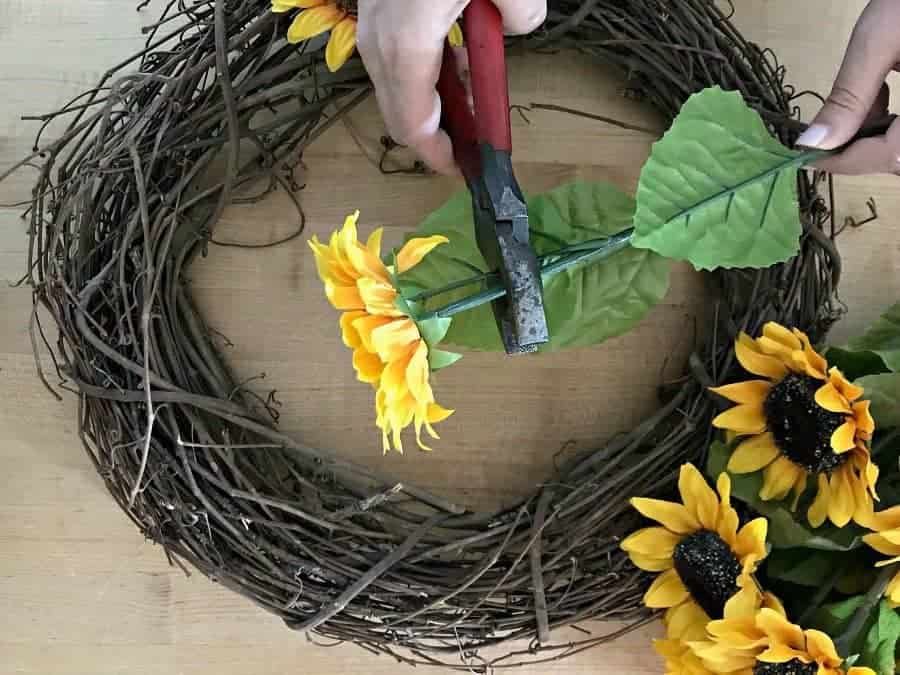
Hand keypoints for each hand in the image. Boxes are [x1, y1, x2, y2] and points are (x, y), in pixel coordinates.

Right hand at [356, 0, 546, 175]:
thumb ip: (520, 11)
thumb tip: (521, 24)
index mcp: (406, 46)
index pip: (414, 129)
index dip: (442, 158)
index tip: (470, 169)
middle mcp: (377, 43)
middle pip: (402, 116)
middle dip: (442, 134)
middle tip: (480, 130)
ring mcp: (369, 25)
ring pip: (396, 88)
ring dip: (436, 100)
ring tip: (476, 86)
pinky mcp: (372, 9)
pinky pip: (393, 58)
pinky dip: (424, 69)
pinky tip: (457, 48)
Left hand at [798, 0, 899, 174]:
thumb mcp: (880, 38)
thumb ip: (849, 95)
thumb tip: (813, 143)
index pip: (890, 156)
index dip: (844, 162)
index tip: (807, 156)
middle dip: (862, 151)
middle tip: (831, 128)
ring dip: (879, 137)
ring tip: (867, 97)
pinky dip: (895, 123)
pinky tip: (884, 92)